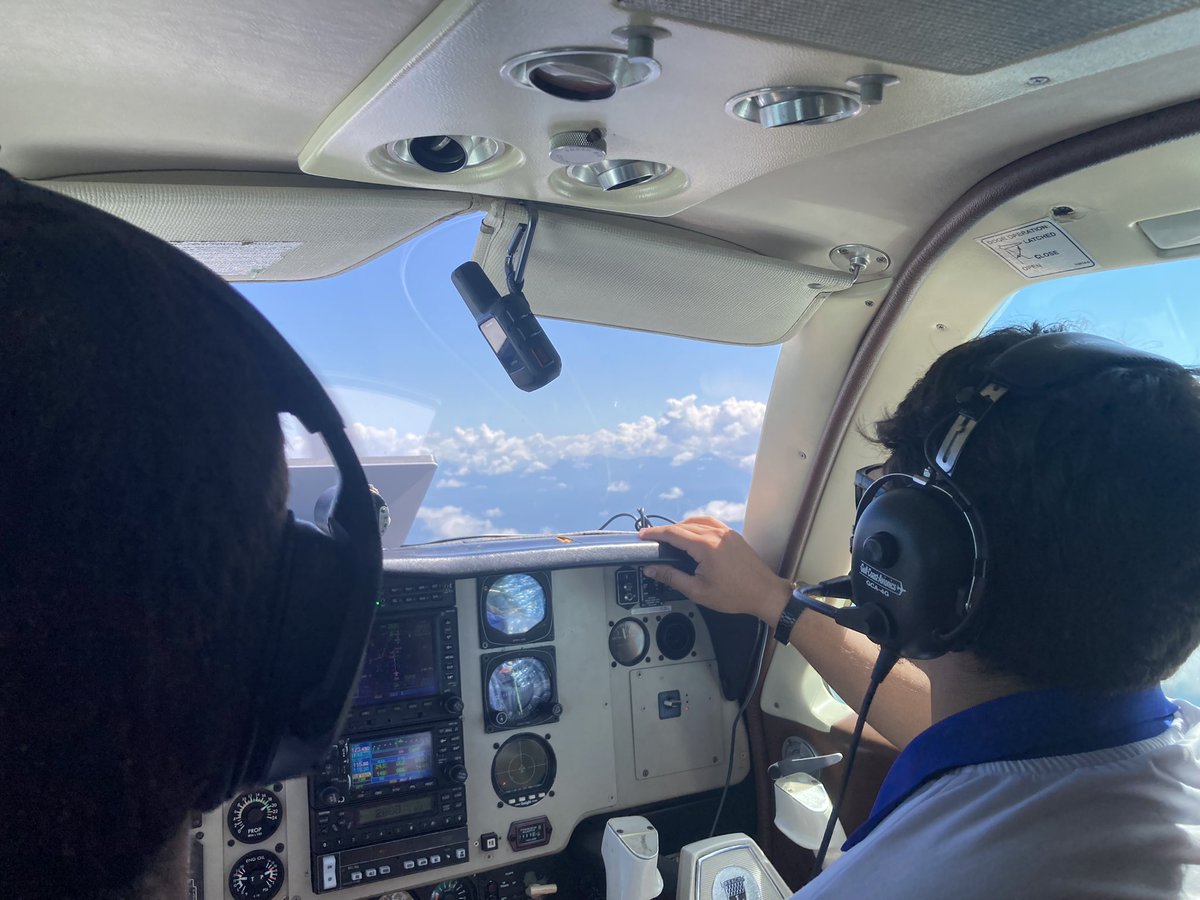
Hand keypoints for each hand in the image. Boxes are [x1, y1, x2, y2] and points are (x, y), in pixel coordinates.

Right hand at [638, 517, 791, 623]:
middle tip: (651, 538)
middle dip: (665, 531)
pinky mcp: (733, 535)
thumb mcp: (698, 591)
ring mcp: (726, 532)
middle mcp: (715, 534)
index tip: (642, 535)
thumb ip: (672, 577)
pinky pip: (710, 523)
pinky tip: (692, 533)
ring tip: (669, 537)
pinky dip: (696, 525)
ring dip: (680, 526)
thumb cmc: (733, 595)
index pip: (673, 533)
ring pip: (697, 521)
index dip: (655, 533)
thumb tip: (651, 569)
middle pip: (683, 526)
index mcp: (705, 546)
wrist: (765, 593)